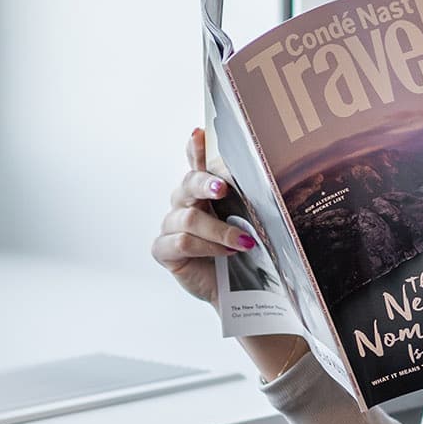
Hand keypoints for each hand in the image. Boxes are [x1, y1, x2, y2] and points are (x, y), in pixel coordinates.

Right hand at [151, 128, 256, 304]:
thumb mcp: (247, 221)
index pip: (196, 163)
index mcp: (202, 191)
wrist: (238, 289)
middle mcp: (182, 203)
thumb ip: (244, 198)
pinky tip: (226, 254)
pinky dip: (207, 247)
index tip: (200, 133)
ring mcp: (170, 226)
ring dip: (220, 230)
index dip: (195, 148)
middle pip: (188, 184)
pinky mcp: (163, 250)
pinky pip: (181, 242)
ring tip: (245, 243)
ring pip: (190, 218)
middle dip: (206, 184)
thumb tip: (259, 174)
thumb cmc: (241, 250)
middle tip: (223, 189)